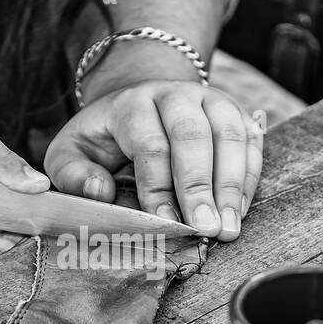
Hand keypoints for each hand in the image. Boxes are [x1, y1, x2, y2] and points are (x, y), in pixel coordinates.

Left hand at [44, 79, 262, 238]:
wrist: (141, 102)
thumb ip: (72, 173)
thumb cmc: (104, 138)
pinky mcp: (235, 112)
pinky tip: (240, 211)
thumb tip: (98, 192)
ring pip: (230, 135)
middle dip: (201, 187)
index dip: (158, 186)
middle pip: (193, 136)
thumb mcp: (71, 151)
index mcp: (132, 104)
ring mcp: (210, 99)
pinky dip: (249, 178)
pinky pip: (251, 141)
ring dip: (232, 185)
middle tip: (207, 229)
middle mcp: (175, 94)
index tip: (166, 222)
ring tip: (229, 228)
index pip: (149, 143)